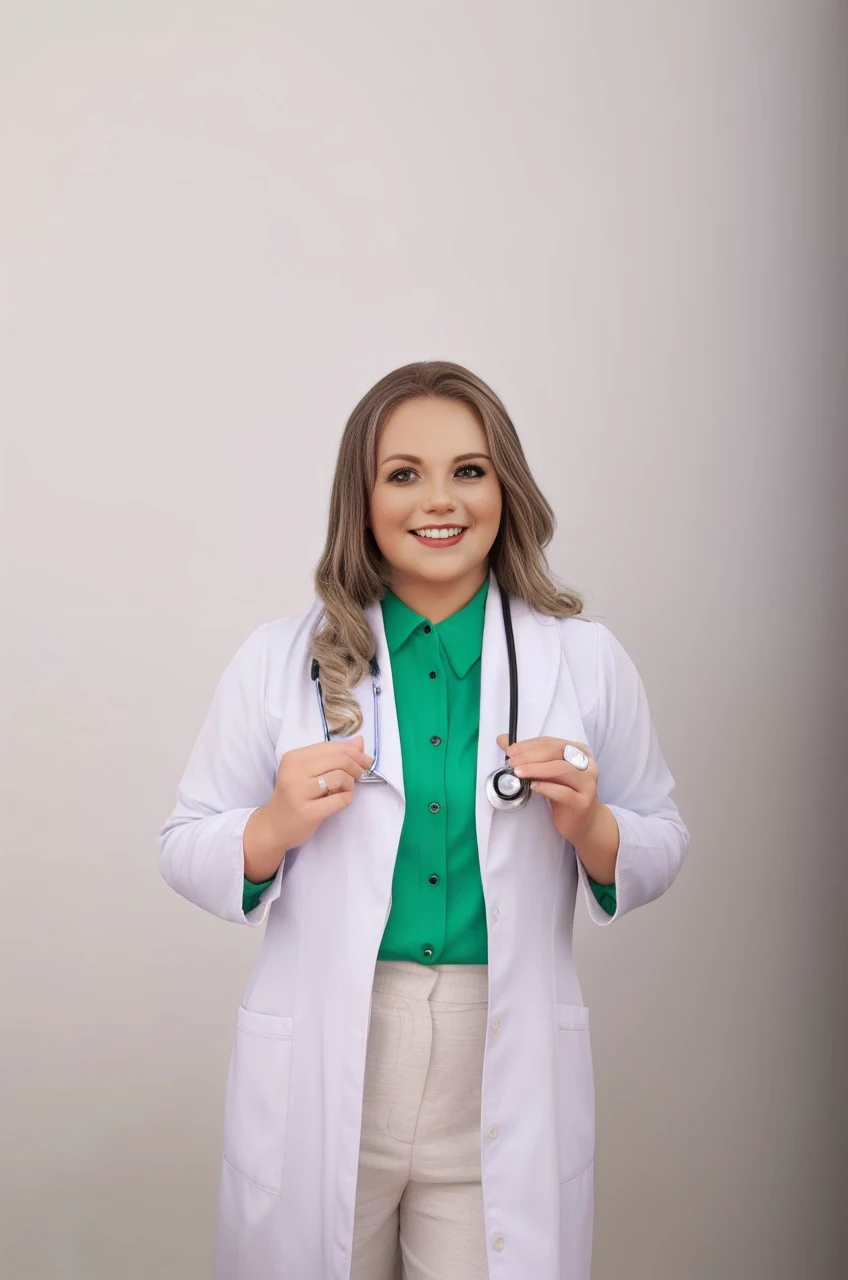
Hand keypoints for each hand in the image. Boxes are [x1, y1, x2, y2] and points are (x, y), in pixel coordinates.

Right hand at [244, 736, 372, 879]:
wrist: (274, 827)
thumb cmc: (295, 796)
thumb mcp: (309, 772)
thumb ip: (332, 755)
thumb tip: (359, 741)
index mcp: (293, 758)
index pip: (329, 746)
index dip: (353, 751)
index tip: (365, 760)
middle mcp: (293, 772)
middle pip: (338, 759)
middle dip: (356, 766)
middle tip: (360, 775)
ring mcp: (298, 792)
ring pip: (339, 777)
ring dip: (350, 783)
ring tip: (346, 789)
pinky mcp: (307, 812)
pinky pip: (339, 800)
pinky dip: (347, 798)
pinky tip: (342, 799)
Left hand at [496, 733, 601, 845]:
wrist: (584, 820)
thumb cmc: (565, 791)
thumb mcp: (547, 771)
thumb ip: (528, 755)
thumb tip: (502, 740)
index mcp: (579, 751)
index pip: (551, 742)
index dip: (529, 745)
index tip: (510, 751)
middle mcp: (587, 764)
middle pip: (557, 752)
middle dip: (531, 756)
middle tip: (512, 762)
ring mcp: (587, 783)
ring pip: (562, 769)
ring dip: (537, 769)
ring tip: (519, 773)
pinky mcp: (582, 802)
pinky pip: (564, 792)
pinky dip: (546, 787)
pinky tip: (533, 786)